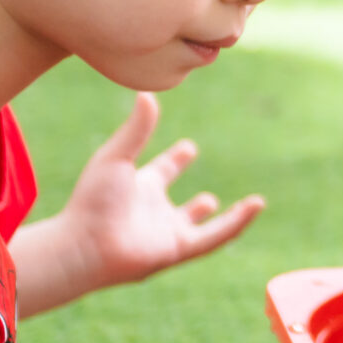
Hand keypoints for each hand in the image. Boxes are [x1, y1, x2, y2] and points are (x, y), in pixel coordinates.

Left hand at [48, 94, 262, 299]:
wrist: (85, 244)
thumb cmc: (93, 200)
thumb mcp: (117, 157)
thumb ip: (137, 128)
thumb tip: (147, 93)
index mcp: (138, 187)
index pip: (162, 171)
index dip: (175, 160)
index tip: (189, 148)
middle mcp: (154, 211)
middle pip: (178, 203)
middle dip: (194, 196)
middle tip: (206, 174)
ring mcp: (167, 232)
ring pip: (203, 225)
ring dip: (226, 217)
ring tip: (253, 204)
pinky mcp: (178, 249)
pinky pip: (215, 237)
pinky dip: (237, 223)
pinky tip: (257, 206)